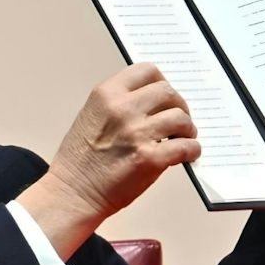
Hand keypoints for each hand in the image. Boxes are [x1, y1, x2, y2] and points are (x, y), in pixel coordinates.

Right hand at [26, 64, 200, 251]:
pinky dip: (192, 150)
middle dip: (178, 105)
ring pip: (180, 118)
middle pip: (168, 92)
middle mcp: (122, 109)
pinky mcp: (149, 158)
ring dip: (187, 128)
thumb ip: (119, 104)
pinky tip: (188, 154)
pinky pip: (185, 146)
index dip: (162, 82)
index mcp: (107, 94)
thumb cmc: (80, 160)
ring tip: (184, 138)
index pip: (146, 71)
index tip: (165, 97)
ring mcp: (137, 133)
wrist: (73, 193)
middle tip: (179, 119)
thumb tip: (154, 104)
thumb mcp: (92, 115)